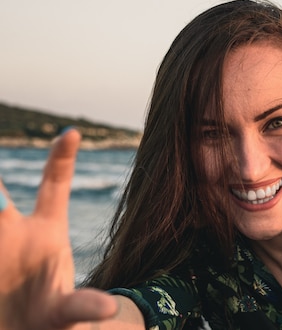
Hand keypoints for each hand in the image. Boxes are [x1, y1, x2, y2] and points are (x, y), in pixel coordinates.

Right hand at [0, 129, 117, 329]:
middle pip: (1, 198)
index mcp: (48, 232)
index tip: (73, 133)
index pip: (53, 186)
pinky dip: (4, 265)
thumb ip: (83, 308)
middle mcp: (16, 231)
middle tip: (2, 189)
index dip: (62, 158)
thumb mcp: (69, 313)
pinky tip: (20, 276)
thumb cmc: (54, 316)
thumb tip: (108, 311)